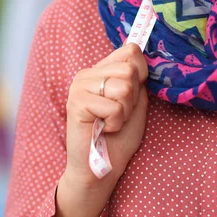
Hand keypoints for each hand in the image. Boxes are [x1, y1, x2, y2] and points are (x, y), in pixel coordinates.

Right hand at [55, 44, 148, 216]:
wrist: (102, 166)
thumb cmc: (118, 137)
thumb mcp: (135, 102)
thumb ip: (136, 78)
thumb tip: (138, 51)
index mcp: (100, 70)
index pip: (130, 51)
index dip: (140, 74)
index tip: (130, 97)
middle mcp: (87, 74)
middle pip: (129, 70)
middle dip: (132, 98)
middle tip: (117, 114)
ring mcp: (79, 86)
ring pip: (123, 87)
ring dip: (123, 111)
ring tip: (110, 122)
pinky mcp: (77, 103)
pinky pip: (113, 107)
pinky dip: (114, 123)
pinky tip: (103, 129)